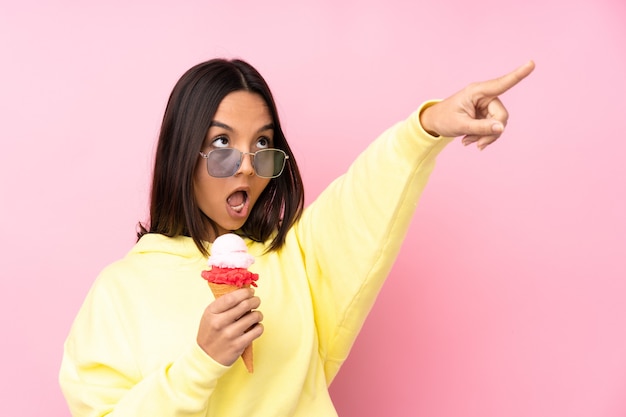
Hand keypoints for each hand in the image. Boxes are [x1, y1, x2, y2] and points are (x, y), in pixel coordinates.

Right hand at [197, 288, 263, 366]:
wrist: (207, 357)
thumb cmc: (211, 333)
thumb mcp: (210, 315)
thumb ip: (223, 304)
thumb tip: (243, 292)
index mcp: (212, 312)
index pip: (232, 297)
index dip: (245, 292)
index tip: (250, 292)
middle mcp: (220, 322)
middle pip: (245, 305)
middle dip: (255, 301)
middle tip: (256, 301)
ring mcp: (229, 334)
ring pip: (254, 317)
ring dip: (258, 314)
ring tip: (256, 315)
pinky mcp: (238, 345)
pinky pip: (257, 330)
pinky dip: (259, 326)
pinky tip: (255, 326)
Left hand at [420, 60, 534, 149]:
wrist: (435, 123)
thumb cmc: (444, 119)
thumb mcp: (461, 125)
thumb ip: (481, 127)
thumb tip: (501, 128)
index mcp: (477, 91)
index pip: (501, 83)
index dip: (518, 74)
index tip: (532, 63)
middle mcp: (485, 96)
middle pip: (501, 116)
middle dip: (491, 132)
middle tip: (477, 145)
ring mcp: (487, 106)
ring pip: (499, 125)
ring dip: (486, 137)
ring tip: (468, 141)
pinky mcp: (486, 115)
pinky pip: (494, 128)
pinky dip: (484, 137)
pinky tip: (470, 140)